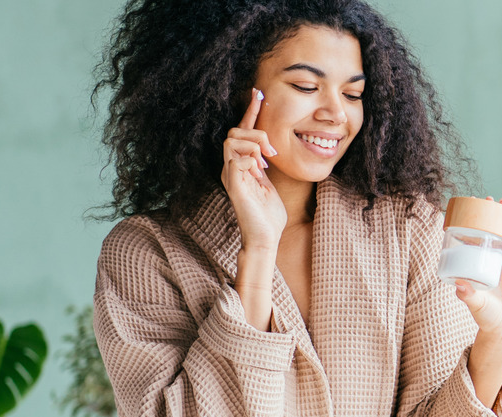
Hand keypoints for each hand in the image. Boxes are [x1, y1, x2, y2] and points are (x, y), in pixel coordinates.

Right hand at [221, 88, 285, 248]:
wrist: (266, 238)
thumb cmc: (268, 215)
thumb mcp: (269, 182)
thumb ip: (264, 165)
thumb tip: (268, 148)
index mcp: (238, 165)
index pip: (241, 132)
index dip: (250, 111)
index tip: (259, 93)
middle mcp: (230, 168)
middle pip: (233, 132)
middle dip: (255, 133)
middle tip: (272, 152)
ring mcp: (229, 176)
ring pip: (232, 141)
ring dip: (253, 146)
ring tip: (265, 163)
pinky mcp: (233, 186)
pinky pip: (236, 160)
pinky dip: (251, 161)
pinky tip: (260, 174)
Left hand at [455, 198, 501, 342]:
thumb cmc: (487, 316)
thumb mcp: (475, 303)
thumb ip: (467, 295)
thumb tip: (458, 286)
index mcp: (478, 264)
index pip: (473, 239)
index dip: (471, 224)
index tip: (466, 208)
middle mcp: (492, 260)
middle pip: (490, 231)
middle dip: (487, 215)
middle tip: (483, 199)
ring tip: (500, 201)